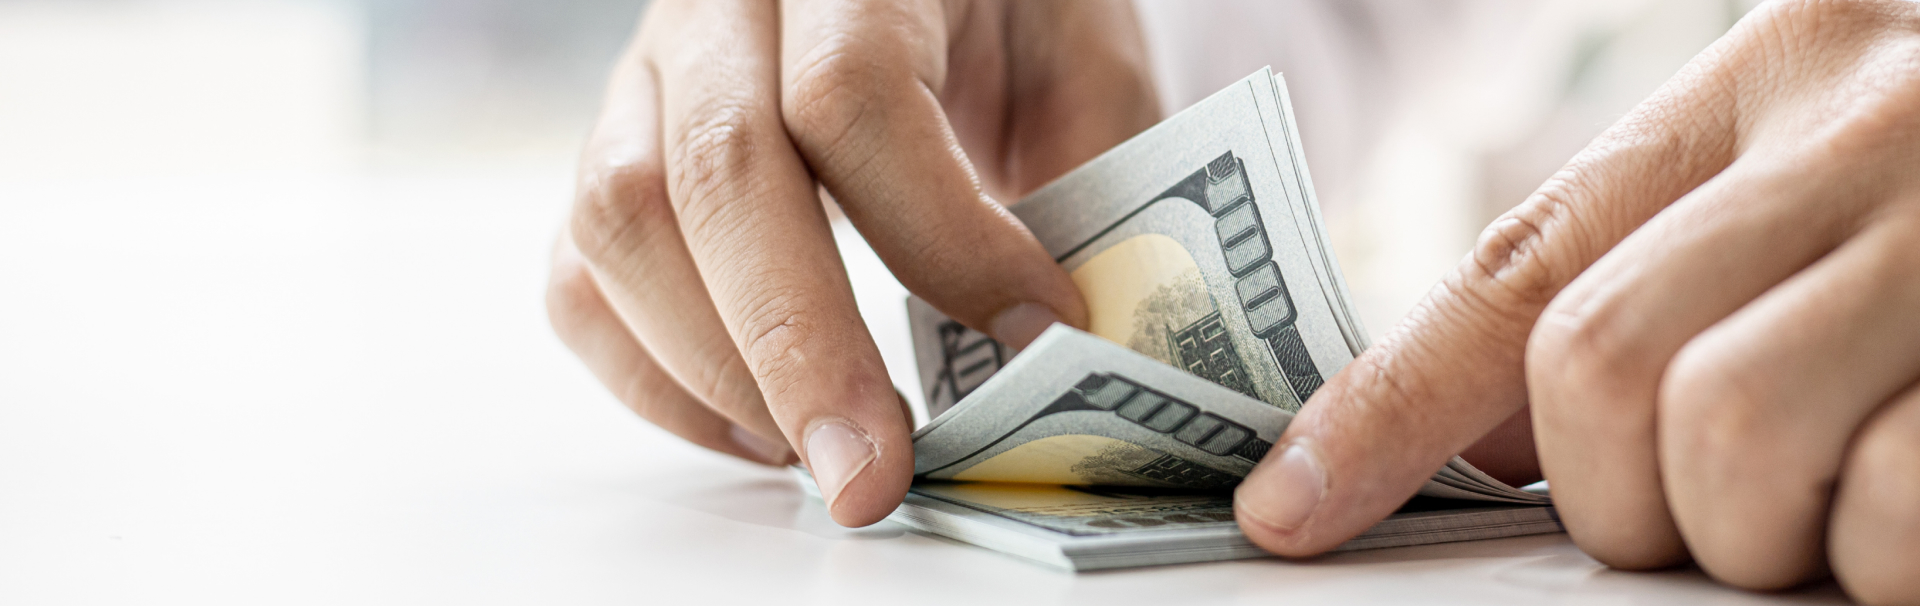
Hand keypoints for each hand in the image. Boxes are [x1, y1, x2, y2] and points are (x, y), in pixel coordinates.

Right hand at [545, 0, 1157, 525]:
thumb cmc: (1006, 12)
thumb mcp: (1080, 59)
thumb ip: (1095, 179)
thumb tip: (1085, 346)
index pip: (851, 90)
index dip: (939, 232)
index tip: (1035, 330)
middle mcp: (725, 2)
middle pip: (719, 170)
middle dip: (801, 348)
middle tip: (874, 474)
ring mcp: (648, 73)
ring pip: (620, 223)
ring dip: (717, 368)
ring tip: (821, 450)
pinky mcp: (613, 148)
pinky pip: (581, 273)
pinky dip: (654, 377)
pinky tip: (755, 427)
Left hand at [1232, 1, 1919, 601]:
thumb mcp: (1805, 188)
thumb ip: (1644, 289)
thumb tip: (1484, 451)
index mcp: (1768, 80)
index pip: (1519, 264)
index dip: (1386, 408)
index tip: (1286, 508)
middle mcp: (1856, 133)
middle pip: (1595, 363)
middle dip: (1616, 495)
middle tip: (1698, 515)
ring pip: (1728, 440)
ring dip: (1753, 533)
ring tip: (1836, 506)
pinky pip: (1896, 505)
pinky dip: (1883, 553)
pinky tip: (1910, 519)